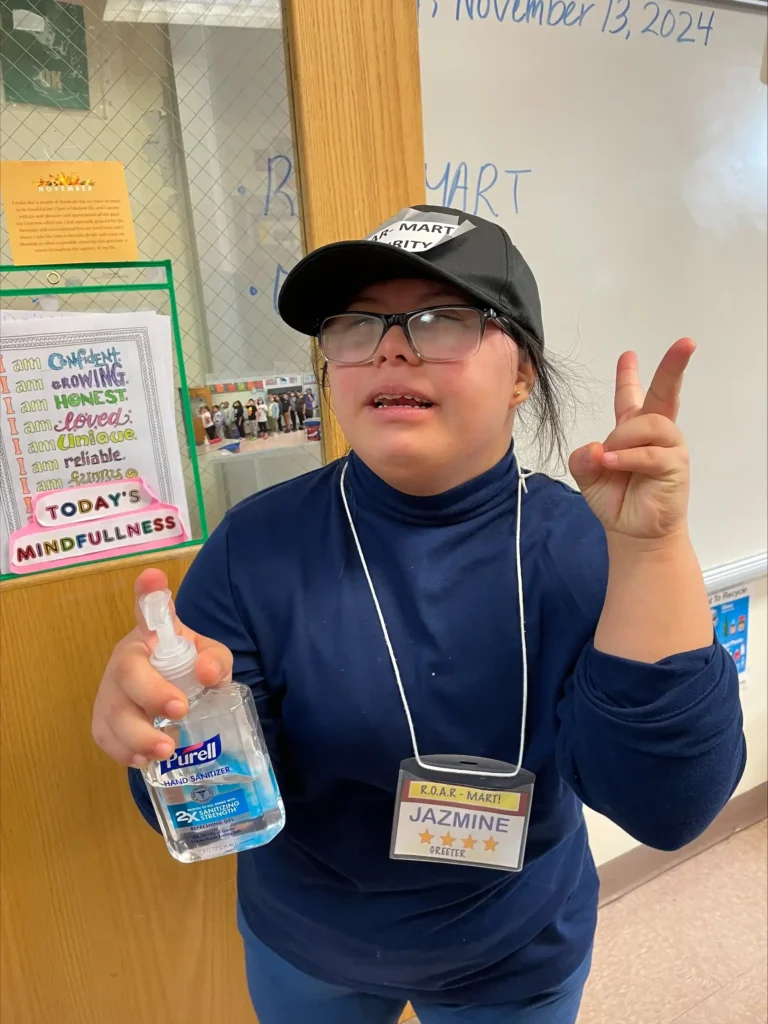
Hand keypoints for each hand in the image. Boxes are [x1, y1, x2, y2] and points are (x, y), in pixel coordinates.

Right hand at [92, 568, 231, 768]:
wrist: (168, 697)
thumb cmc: (187, 670)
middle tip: (180, 710)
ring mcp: (110, 691)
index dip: (148, 594)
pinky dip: (123, 752)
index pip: (148, 609)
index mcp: (151, 636)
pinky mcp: (104, 721)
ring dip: (136, 734)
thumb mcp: (209, 660)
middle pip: (125, 672)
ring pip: (111, 711)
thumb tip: (207, 674)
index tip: (152, 576)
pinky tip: (145, 761)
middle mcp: (126, 660)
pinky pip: (105, 737)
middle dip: (150, 693)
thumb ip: (215, 661)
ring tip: (165, 750)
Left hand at [569, 339, 693, 541]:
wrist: (632, 531)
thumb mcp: (587, 475)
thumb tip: (596, 448)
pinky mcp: (675, 466)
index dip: (629, 375)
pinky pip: (651, 454)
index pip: (630, 397)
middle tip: (686, 343)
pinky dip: (628, 457)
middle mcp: (654, 433)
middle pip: (665, 393)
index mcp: (631, 430)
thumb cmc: (615, 498)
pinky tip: (611, 462)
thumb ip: (582, 458)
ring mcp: (668, 447)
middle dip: (674, 367)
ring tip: (609, 458)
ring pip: (649, 424)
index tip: (628, 354)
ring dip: (624, 438)